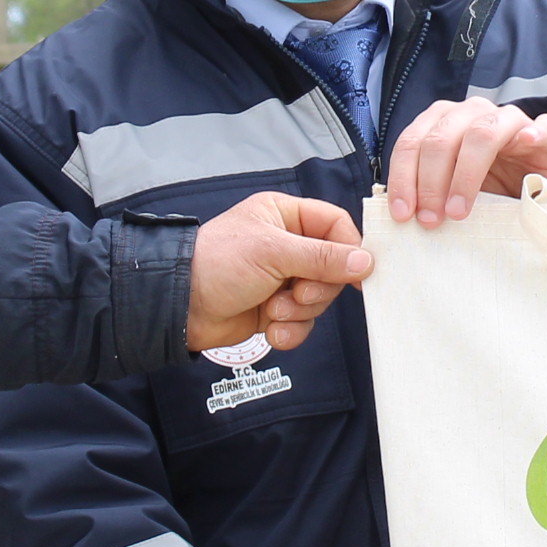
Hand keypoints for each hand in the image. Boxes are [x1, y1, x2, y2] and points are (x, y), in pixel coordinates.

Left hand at [188, 192, 372, 351]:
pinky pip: (303, 322)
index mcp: (285, 216)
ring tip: (273, 310)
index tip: (359, 274)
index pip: (336, 225)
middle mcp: (287, 245)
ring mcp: (282, 279)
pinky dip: (291, 330)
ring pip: (319, 299)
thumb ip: (322, 257)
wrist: (181, 307)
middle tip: (297, 294)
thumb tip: (365, 262)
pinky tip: (271, 330)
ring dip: (300, 311)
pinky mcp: (275, 309)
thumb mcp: (273, 252)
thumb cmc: (218, 264)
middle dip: (317, 289)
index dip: (350, 249)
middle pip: (333, 268)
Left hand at [386, 98, 546, 227]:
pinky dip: (534, 133)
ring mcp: (508, 119)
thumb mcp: (451, 188)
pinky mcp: (546, 131)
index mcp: (441, 122)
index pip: (411, 142)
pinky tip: (528, 142)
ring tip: (459, 211)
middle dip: (430, 183)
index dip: (403, 177)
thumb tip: (401, 217)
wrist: (538, 177)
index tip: (403, 214)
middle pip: (441, 140)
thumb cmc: (489, 182)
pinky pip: (542, 126)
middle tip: (431, 220)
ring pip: (481, 134)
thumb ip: (428, 193)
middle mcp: (471, 114)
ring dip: (466, 174)